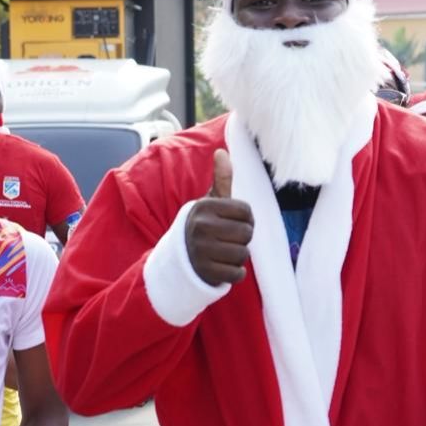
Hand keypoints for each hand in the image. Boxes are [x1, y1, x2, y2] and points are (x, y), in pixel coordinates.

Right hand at [185, 149, 253, 286]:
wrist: (178, 257)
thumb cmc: (202, 225)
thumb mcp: (209, 202)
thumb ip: (221, 179)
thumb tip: (222, 152)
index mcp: (205, 207)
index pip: (246, 211)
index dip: (246, 218)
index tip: (235, 221)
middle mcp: (201, 227)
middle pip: (247, 233)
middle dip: (243, 238)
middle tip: (230, 239)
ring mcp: (202, 250)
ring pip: (243, 254)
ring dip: (238, 256)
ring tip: (225, 252)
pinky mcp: (204, 272)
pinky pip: (236, 273)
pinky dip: (234, 272)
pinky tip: (223, 266)